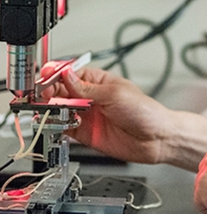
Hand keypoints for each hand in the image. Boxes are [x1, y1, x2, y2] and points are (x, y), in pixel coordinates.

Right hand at [40, 64, 170, 163]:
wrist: (156, 139)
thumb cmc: (145, 111)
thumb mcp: (115, 94)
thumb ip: (87, 89)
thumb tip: (66, 76)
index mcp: (99, 81)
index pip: (71, 74)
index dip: (57, 74)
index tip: (46, 76)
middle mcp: (91, 97)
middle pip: (61, 91)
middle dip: (49, 91)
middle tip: (43, 95)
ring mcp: (87, 115)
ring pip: (60, 109)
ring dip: (50, 108)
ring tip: (47, 108)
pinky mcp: (85, 133)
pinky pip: (64, 127)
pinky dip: (55, 125)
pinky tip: (53, 122)